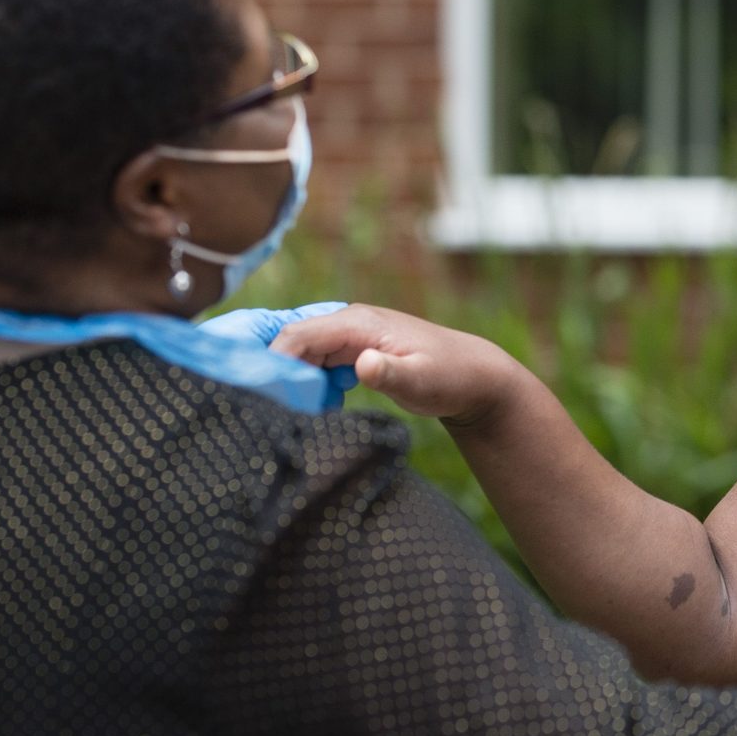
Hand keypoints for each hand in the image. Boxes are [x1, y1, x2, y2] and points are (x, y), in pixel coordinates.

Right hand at [271, 304, 521, 424]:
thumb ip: (391, 373)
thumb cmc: (451, 377)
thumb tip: (362, 363)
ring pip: (302, 353)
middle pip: (293, 342)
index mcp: (358, 323)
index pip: (298, 335)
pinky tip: (312, 408)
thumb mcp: (422, 380)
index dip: (273, 361)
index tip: (261, 395)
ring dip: (290, 379)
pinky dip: (308, 383)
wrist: (475, 375)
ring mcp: (351, 336)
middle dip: (274, 371)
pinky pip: (317, 363)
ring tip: (284, 412)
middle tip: (265, 409)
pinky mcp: (354, 351)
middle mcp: (349, 323)